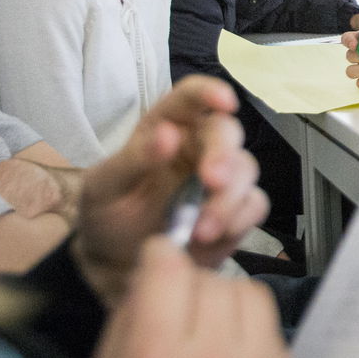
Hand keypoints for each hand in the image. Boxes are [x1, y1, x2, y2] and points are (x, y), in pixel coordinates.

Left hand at [73, 76, 267, 305]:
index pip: (190, 97)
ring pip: (246, 169)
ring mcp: (222, 178)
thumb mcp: (104, 187)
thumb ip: (133, 160)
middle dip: (223, 154)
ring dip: (229, 197)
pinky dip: (239, 220)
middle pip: (227, 133)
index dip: (210, 92)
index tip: (224, 102)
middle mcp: (199, 146)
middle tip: (212, 181)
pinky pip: (254, 205)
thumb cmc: (108, 215)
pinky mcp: (236, 210)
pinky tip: (209, 238)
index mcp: (165, 128)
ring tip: (200, 230)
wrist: (115, 265)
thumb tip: (168, 134)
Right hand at [89, 238, 297, 357]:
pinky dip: (251, 338)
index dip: (157, 260)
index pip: (168, 265)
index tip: (155, 269)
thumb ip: (125, 331)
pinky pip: (272, 334)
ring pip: (250, 296)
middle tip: (174, 315)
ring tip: (205, 338)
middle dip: (189, 288)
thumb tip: (147, 282)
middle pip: (211, 278)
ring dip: (225, 306)